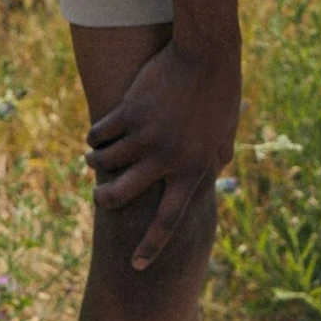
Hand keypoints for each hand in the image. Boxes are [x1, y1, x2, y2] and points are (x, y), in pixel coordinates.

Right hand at [85, 40, 240, 269]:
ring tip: (93, 157)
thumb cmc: (221, 90)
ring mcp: (145, 137)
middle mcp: (167, 160)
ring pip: (104, 162)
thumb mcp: (226, 128)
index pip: (168, 221)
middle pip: (121, 196)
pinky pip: (100, 133)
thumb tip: (219, 167)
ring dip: (95, 162)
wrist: (206, 54)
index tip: (136, 267)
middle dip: (104, 200)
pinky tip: (96, 134)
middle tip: (99, 197)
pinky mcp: (129, 113)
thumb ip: (218, 153)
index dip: (151, 247)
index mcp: (193, 170)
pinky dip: (95, 136)